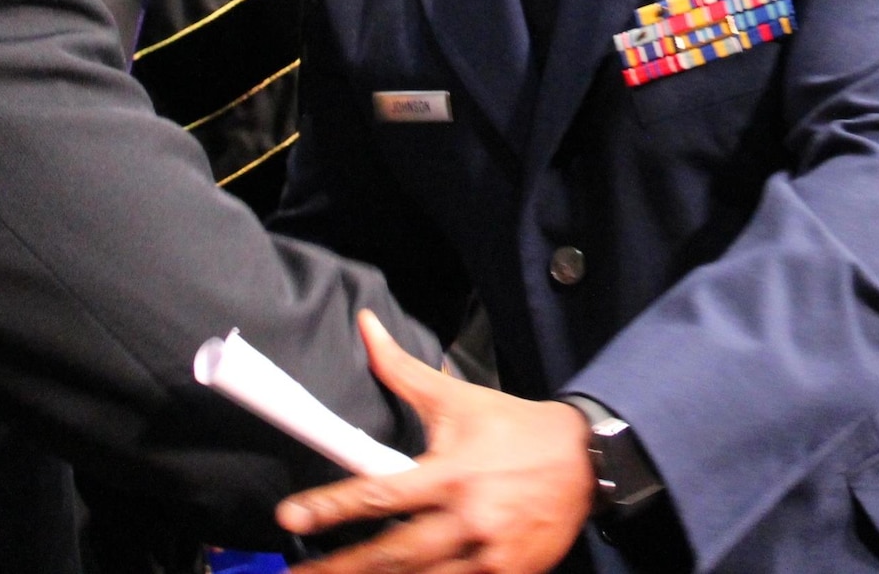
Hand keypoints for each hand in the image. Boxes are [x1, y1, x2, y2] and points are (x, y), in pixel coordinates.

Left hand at [277, 311, 595, 573]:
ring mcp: (488, 555)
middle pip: (392, 554)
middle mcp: (467, 518)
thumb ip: (402, 370)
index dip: (332, 508)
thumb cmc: (514, 429)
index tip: (291, 518)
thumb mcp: (457, 397)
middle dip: (341, 569)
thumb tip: (366, 327)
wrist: (587, 460)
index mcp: (450, 473)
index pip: (380, 493)